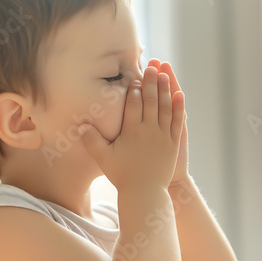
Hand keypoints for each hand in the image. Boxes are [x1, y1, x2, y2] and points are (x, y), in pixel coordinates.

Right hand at [79, 66, 185, 191]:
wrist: (145, 193)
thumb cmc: (122, 176)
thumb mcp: (103, 158)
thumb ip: (92, 140)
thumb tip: (81, 124)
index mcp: (132, 131)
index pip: (134, 105)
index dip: (135, 90)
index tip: (135, 77)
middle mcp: (149, 130)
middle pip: (150, 101)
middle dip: (151, 82)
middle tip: (152, 67)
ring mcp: (163, 136)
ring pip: (165, 107)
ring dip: (165, 90)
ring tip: (165, 74)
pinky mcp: (173, 143)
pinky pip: (177, 121)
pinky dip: (179, 107)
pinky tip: (180, 95)